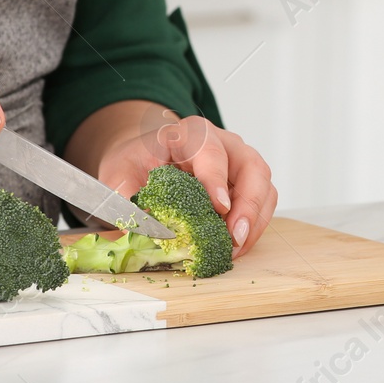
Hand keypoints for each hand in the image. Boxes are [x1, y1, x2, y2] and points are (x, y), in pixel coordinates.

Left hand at [65, 101, 277, 256]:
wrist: (146, 158)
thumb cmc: (137, 162)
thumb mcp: (120, 172)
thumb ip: (123, 196)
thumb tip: (136, 226)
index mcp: (191, 133)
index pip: (211, 151)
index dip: (216, 179)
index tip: (219, 207)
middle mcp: (224, 143)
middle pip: (251, 167)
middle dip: (248, 205)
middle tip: (234, 237)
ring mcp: (240, 163)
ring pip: (264, 187)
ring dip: (254, 221)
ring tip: (234, 249)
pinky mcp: (246, 184)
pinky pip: (263, 203)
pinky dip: (254, 227)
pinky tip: (234, 246)